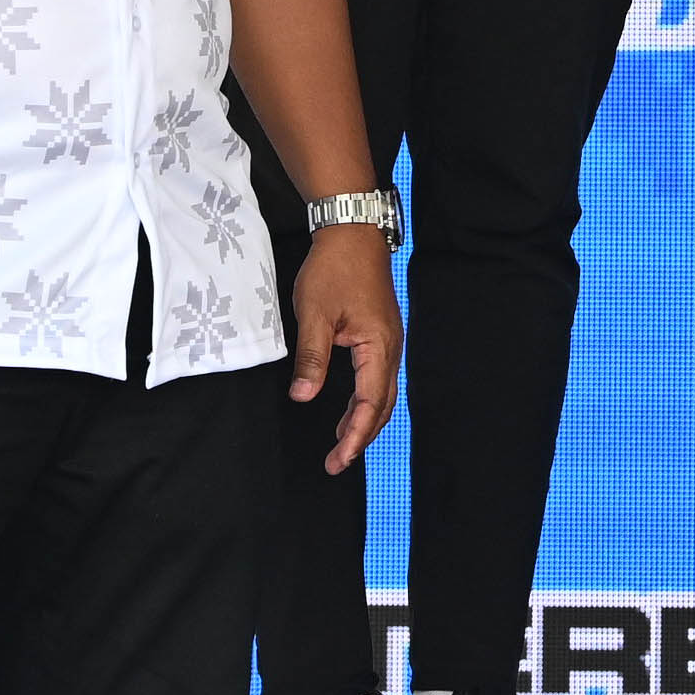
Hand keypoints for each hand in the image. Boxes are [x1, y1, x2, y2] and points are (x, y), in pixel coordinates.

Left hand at [288, 222, 401, 469]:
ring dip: (364, 421)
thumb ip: (311, 358)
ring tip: (341, 445)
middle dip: (360, 436)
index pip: (369, 403)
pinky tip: (348, 410)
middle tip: (336, 463)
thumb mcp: (314, 314)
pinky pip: (378, 378)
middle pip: (382, 405)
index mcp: (378, 346)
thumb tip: (303, 396)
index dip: (354, 435)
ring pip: (382, 394)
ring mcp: (389, 341)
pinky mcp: (382, 335)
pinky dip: (365, 401)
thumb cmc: (334, 269)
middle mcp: (391, 348)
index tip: (339, 459)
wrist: (352, 231)